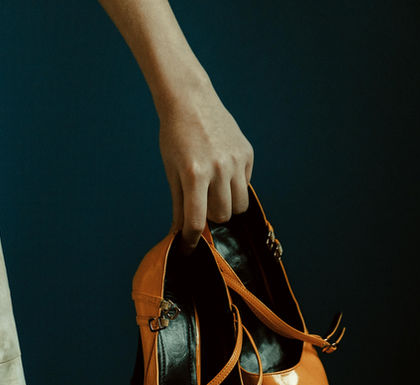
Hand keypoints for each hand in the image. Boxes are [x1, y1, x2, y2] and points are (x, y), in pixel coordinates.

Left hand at [158, 85, 253, 252]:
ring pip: (240, 204)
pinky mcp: (247, 153)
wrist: (191, 101)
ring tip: (213, 193)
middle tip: (201, 207)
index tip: (188, 249)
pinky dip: (235, 186)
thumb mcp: (171, 171)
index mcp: (194, 174)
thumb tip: (178, 234)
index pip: (197, 220)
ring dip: (227, 206)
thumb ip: (178, 204)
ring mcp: (236, 160)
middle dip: (211, 218)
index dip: (192, 240)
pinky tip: (222, 172)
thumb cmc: (175, 137)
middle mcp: (219, 168)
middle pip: (223, 215)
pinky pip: (246, 183)